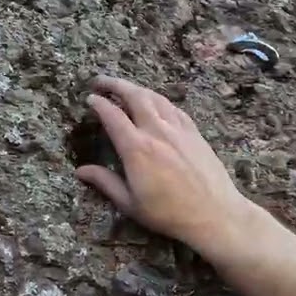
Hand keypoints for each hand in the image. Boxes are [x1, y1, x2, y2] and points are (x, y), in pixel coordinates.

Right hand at [74, 75, 251, 250]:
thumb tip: (81, 171)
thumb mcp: (130, 204)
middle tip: (101, 82)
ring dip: (137, 89)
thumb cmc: (169, 213)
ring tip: (126, 89)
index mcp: (137, 148)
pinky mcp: (194, 132)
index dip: (99, 103)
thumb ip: (105, 182)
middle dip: (115, 84)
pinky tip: (156, 103)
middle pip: (135, 96)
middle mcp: (157, 131)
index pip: (113, 115)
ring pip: (155, 97)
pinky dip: (159, 100)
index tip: (89, 98)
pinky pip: (173, 108)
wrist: (214, 213)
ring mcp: (178, 129)